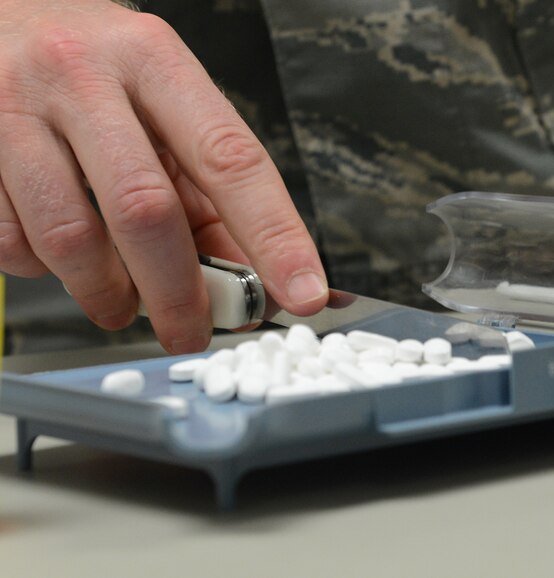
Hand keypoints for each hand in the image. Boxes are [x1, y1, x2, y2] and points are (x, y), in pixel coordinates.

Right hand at [0, 0, 326, 353]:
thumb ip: (206, 191)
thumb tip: (251, 278)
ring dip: (106, 293)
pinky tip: (61, 257)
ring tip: (120, 304)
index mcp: (156, 61)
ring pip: (72, 237)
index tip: (303, 291)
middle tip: (189, 331)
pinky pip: (12, 241)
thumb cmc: (94, 72)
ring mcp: (14, 106)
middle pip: (146, 210)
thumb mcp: (161, 106)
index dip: (274, 234)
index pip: (231, 160)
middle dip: (177, 293)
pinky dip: (45, 271)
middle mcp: (84, 75)